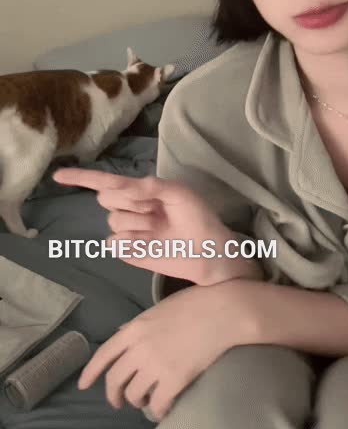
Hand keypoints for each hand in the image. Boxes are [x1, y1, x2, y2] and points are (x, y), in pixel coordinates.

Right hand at [52, 168, 256, 285]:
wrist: (208, 252)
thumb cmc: (198, 217)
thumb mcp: (180, 194)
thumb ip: (151, 186)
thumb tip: (125, 186)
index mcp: (139, 189)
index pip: (105, 181)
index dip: (81, 178)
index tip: (58, 176)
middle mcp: (128, 207)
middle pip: (106, 198)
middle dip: (130, 201)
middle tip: (158, 210)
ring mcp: (127, 230)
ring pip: (113, 220)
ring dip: (137, 223)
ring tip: (160, 228)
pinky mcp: (127, 252)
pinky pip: (115, 243)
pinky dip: (132, 242)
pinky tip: (151, 244)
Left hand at [77, 282, 241, 421]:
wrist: (223, 310)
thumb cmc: (196, 303)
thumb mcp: (159, 308)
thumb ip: (139, 324)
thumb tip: (122, 333)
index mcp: (135, 328)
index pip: (104, 354)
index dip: (90, 373)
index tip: (84, 385)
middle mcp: (140, 348)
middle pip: (115, 380)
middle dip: (114, 395)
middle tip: (120, 402)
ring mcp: (156, 364)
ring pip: (135, 394)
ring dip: (138, 401)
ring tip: (147, 401)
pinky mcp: (175, 379)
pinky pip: (158, 404)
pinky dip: (159, 410)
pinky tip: (163, 408)